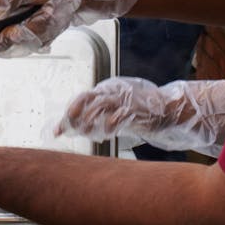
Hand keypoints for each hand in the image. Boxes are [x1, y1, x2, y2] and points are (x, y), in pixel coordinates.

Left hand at [55, 77, 224, 156]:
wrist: (168, 109)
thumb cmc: (138, 113)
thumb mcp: (115, 113)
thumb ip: (97, 118)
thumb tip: (76, 129)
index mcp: (105, 91)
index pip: (81, 99)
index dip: (68, 114)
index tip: (56, 132)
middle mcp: (112, 92)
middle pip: (85, 99)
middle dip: (74, 115)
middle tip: (67, 129)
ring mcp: (124, 99)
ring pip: (99, 106)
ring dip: (90, 122)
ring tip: (88, 133)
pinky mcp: (135, 108)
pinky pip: (119, 115)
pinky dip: (110, 124)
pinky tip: (107, 133)